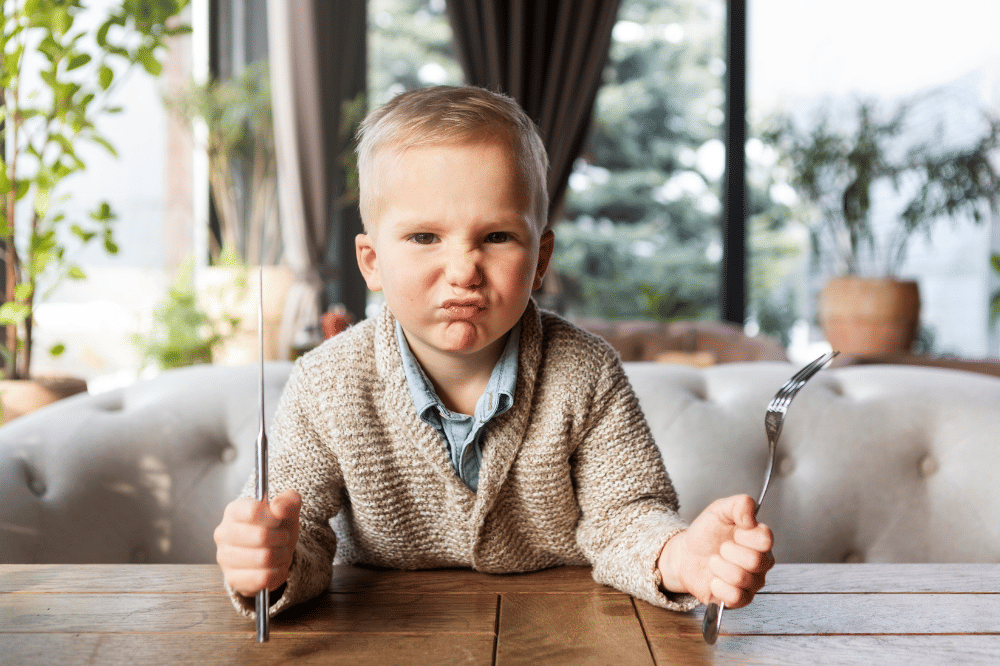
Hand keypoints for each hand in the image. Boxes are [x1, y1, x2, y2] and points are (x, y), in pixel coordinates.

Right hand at [214, 489, 301, 596]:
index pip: (254, 511)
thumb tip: (279, 507)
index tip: (279, 521)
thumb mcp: (287, 510)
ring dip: (281, 556)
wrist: (272, 553)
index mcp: (234, 510)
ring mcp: (224, 557)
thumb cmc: (276, 527)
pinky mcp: (232, 579)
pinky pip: (263, 578)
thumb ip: (288, 502)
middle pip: (262, 536)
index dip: (274, 517)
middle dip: (282, 538)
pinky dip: (277, 573)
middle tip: (283, 538)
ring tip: (280, 552)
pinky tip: (275, 567)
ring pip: (264, 558)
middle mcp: (223, 533)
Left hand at [658, 494, 773, 607]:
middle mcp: (761, 563)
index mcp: (760, 540)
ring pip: (742, 579)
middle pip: (756, 561)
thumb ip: (740, 505)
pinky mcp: (739, 600)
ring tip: (713, 562)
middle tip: (720, 548)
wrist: (686, 554)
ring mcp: (752, 583)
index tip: (734, 532)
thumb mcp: (720, 510)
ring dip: (719, 567)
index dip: (745, 535)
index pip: (766, 539)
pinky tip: (713, 580)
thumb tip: (752, 516)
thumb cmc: (707, 534)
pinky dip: (718, 586)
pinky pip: (735, 597)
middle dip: (728, 551)